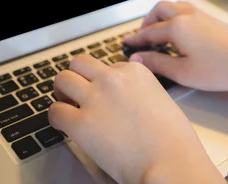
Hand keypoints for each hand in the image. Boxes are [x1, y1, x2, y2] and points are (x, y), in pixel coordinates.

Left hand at [48, 55, 224, 183]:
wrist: (170, 162)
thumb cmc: (172, 140)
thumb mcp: (161, 100)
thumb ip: (139, 91)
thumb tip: (125, 95)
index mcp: (135, 71)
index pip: (106, 66)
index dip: (101, 82)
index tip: (102, 95)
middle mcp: (113, 79)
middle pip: (80, 64)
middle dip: (76, 77)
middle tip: (74, 92)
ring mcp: (95, 99)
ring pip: (62, 80)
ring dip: (62, 92)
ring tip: (66, 106)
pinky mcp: (81, 123)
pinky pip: (54, 111)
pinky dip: (56, 118)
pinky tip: (65, 127)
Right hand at [123, 1, 227, 90]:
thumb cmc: (221, 69)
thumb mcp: (183, 72)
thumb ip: (157, 63)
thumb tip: (138, 58)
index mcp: (177, 27)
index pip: (148, 32)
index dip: (135, 40)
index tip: (126, 44)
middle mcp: (187, 15)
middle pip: (158, 10)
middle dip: (147, 22)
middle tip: (142, 38)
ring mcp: (200, 14)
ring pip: (173, 6)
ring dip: (161, 16)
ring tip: (158, 33)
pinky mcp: (211, 18)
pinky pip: (185, 9)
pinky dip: (174, 16)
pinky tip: (178, 32)